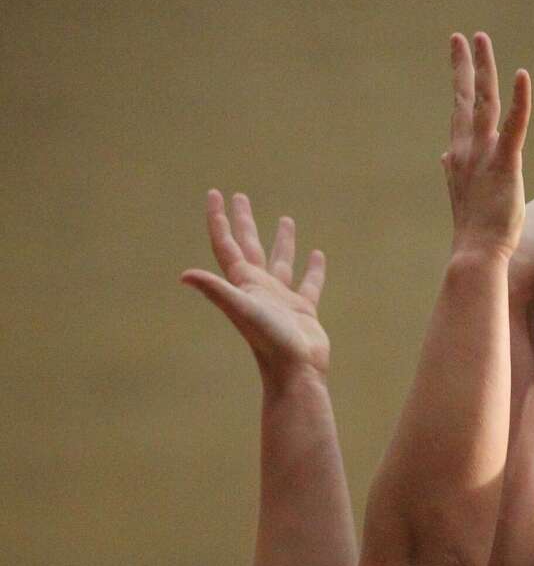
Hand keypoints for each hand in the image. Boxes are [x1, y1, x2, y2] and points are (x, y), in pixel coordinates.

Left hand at [181, 191, 328, 376]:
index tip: (215, 194)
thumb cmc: (269, 340)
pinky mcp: (303, 310)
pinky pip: (308, 282)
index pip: (227, 245)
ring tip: (286, 219)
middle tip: (240, 196)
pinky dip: (313, 269)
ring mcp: (282, 299)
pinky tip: (317, 255)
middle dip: (244, 222)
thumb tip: (184, 275)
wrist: (295, 371)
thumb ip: (216, 289)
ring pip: (280, 261)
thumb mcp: (242, 309)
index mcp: (243, 283)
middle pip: (250, 246)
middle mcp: (259, 288)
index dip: (219, 220)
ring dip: (281, 240)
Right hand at [443, 31, 530, 259]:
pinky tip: (521, 75)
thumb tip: (444, 157)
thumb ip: (454, 171)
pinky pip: (514, 125)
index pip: (460, 113)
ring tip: (481, 39)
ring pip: (484, 102)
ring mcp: (484, 155)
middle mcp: (467, 150)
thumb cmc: (474, 234)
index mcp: (460, 158)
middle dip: (464, 66)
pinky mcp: (505, 164)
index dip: (460, 83)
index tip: (458, 57)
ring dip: (483, 68)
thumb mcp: (461, 196)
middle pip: (465, 99)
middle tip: (462, 36)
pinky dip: (518, 100)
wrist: (476, 255)